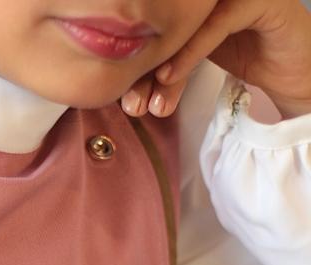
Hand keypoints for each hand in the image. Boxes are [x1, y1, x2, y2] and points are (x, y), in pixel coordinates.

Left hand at [120, 0, 310, 120]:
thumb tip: (121, 84)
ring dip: (164, 64)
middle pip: (169, 24)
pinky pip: (217, 23)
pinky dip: (190, 52)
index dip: (138, 61)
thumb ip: (167, 58)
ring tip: (148, 99)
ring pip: (188, 25)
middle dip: (145, 67)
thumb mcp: (197, 57)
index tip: (123, 97)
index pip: (159, 27)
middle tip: (131, 104)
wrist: (295, 68)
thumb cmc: (248, 56)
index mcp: (194, 1)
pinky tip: (169, 77)